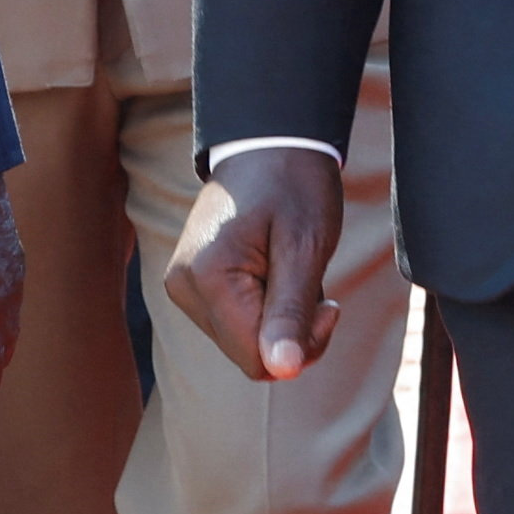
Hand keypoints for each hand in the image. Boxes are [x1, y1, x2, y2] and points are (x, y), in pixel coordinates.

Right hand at [166, 146, 342, 384]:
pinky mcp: (191, 284)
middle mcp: (183, 287)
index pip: (258, 358)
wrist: (268, 143)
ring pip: (242, 343)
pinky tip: (277, 275)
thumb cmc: (294, 186)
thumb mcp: (305, 248)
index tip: (330, 305)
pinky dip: (265, 310)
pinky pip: (234, 324)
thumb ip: (292, 312)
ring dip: (280, 321)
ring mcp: (183, 286)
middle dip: (292, 334)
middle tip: (318, 292)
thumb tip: (283, 370)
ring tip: (294, 274)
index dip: (302, 344)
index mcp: (207, 278)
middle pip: (248, 355)